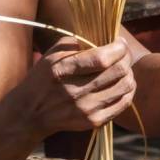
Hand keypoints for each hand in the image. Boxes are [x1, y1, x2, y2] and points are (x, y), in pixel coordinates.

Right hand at [17, 37, 135, 136]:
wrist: (30, 113)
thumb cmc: (43, 78)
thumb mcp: (51, 55)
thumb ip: (75, 42)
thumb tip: (102, 37)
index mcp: (64, 70)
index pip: (102, 58)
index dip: (118, 48)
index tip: (119, 42)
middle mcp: (76, 91)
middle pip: (118, 71)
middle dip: (126, 58)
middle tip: (124, 54)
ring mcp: (86, 109)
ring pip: (125, 86)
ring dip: (129, 73)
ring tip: (123, 68)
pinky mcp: (94, 121)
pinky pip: (123, 103)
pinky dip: (128, 91)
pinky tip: (122, 84)